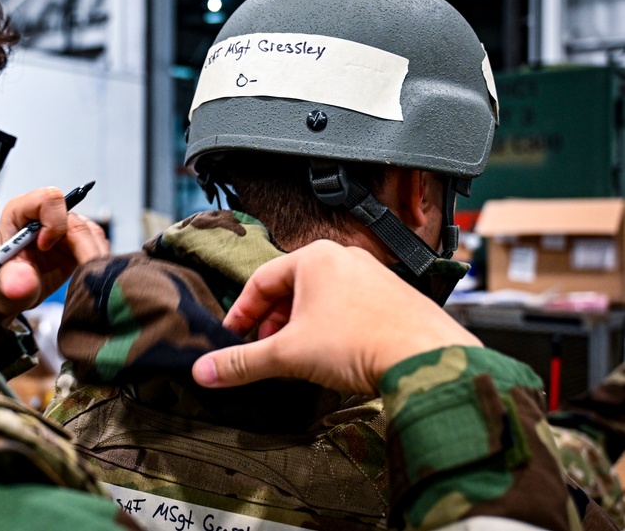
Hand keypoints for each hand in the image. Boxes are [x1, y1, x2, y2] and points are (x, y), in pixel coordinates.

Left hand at [0, 186, 108, 322]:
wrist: (16, 297)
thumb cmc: (4, 286)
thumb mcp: (3, 287)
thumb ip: (13, 282)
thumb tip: (25, 283)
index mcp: (20, 213)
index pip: (49, 199)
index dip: (53, 223)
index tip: (44, 248)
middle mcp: (44, 215)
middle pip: (75, 218)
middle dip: (80, 246)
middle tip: (76, 272)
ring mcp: (63, 227)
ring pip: (90, 229)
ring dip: (91, 254)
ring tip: (78, 277)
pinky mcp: (77, 240)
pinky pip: (98, 241)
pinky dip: (97, 257)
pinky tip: (85, 274)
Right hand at [191, 240, 480, 394]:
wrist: (425, 358)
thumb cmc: (359, 342)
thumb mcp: (288, 354)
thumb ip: (243, 362)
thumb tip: (204, 370)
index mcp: (314, 258)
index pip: (261, 281)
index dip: (242, 313)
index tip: (233, 338)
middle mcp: (345, 258)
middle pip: (292, 289)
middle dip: (273, 323)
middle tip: (265, 350)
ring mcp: (373, 275)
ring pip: (322, 299)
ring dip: (303, 327)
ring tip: (298, 357)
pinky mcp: (395, 297)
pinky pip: (351, 307)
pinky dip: (333, 328)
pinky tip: (335, 356)